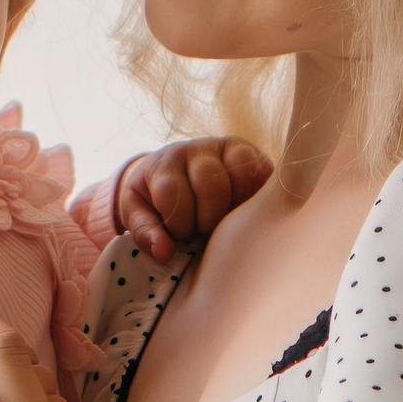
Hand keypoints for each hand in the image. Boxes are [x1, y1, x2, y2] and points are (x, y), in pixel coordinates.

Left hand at [110, 135, 270, 263]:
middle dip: (208, 219)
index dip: (179, 224)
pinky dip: (257, 198)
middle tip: (204, 230)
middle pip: (211, 184)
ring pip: (242, 175)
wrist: (178, 173)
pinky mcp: (253, 155)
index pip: (173, 193)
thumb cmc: (156, 200)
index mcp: (165, 164)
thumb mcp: (139, 214)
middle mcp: (197, 149)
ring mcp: (228, 149)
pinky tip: (244, 213)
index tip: (180, 234)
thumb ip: (144, 233)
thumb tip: (163, 252)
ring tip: (225, 222)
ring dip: (236, 208)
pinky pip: (263, 173)